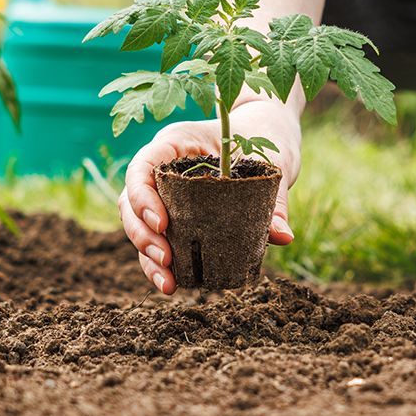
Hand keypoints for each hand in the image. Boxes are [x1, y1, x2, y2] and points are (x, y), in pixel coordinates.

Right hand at [119, 98, 301, 293]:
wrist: (265, 131)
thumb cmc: (263, 138)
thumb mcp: (272, 161)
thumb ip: (274, 199)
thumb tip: (283, 237)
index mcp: (177, 141)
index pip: (143, 166)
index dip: (143, 196)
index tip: (163, 224)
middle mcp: (163, 165)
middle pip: (132, 200)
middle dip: (142, 234)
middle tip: (166, 260)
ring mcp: (165, 190)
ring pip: (139, 223)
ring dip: (146, 255)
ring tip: (168, 283)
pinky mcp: (175, 212)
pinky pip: (159, 236)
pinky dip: (161, 261)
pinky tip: (173, 284)